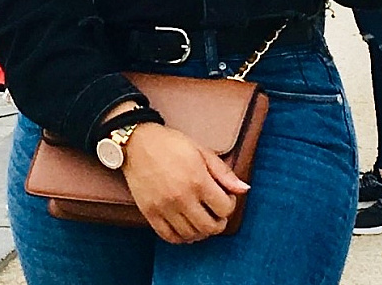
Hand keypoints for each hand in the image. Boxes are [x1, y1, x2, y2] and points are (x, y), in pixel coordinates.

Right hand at [121, 124, 248, 243]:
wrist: (137, 144)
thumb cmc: (171, 144)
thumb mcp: (202, 151)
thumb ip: (224, 173)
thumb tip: (244, 189)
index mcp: (198, 180)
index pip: (225, 208)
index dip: (230, 205)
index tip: (225, 198)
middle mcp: (181, 197)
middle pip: (210, 227)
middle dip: (219, 223)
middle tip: (216, 214)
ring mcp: (164, 207)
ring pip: (191, 235)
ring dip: (201, 231)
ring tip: (201, 220)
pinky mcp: (150, 213)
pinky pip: (169, 237)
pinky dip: (181, 237)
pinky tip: (185, 227)